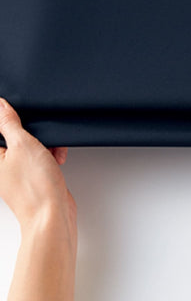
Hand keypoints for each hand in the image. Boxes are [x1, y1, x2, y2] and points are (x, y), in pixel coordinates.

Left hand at [0, 97, 76, 232]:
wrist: (51, 213)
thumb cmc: (34, 186)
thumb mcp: (22, 144)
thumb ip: (9, 123)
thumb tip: (0, 105)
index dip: (10, 121)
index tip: (22, 121)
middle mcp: (1, 166)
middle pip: (14, 136)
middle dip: (32, 132)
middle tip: (40, 134)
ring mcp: (17, 172)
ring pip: (30, 146)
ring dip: (45, 144)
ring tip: (52, 150)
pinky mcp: (33, 176)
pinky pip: (40, 157)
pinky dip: (50, 155)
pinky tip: (57, 158)